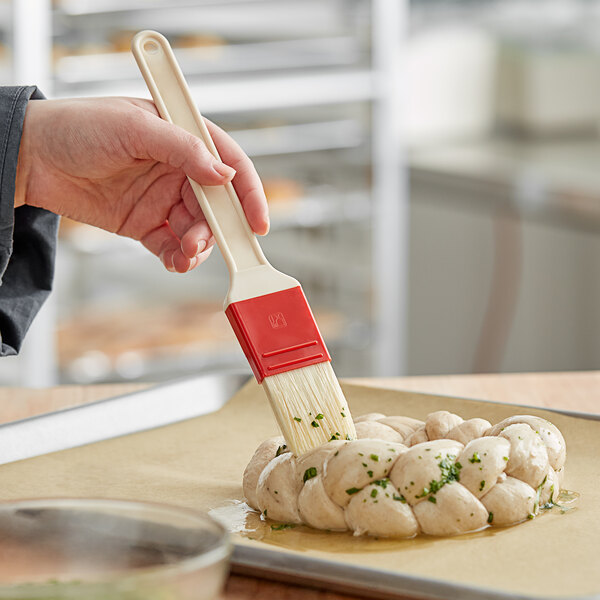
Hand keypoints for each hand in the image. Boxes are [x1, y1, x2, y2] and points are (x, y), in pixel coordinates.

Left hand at [15, 97, 268, 271]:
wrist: (33, 158)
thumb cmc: (79, 127)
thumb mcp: (134, 127)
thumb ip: (183, 149)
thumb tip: (222, 173)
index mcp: (184, 138)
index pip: (230, 165)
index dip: (248, 193)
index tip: (258, 222)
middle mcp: (180, 170)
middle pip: (217, 205)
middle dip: (216, 228)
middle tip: (200, 241)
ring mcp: (164, 199)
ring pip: (198, 230)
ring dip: (197, 246)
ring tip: (183, 253)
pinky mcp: (146, 224)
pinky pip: (172, 246)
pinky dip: (178, 257)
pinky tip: (174, 260)